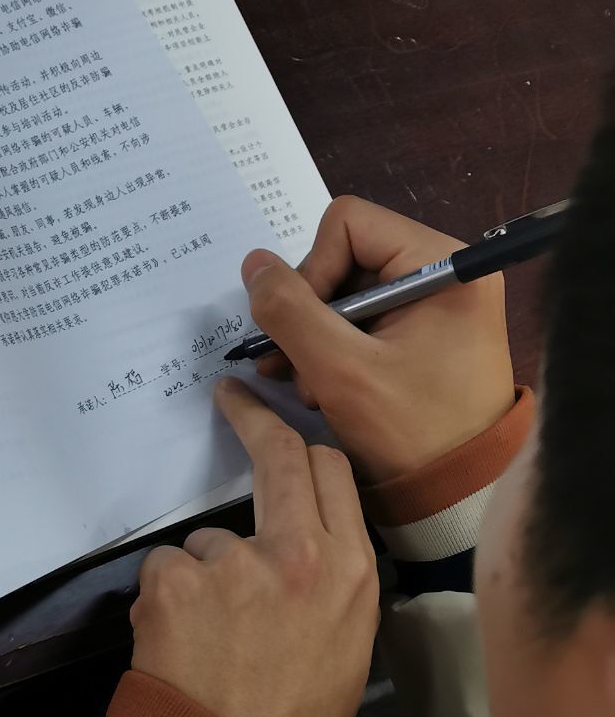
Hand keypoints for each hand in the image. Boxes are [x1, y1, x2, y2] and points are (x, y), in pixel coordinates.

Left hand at [131, 381, 378, 716]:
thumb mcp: (345, 650)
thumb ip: (329, 585)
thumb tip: (300, 549)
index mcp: (353, 575)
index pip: (332, 473)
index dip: (302, 440)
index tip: (277, 418)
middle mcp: (300, 555)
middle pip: (280, 459)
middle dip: (252, 417)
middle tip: (230, 399)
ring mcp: (234, 564)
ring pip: (207, 542)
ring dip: (199, 578)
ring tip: (205, 647)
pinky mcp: (175, 580)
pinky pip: (163, 573)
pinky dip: (161, 604)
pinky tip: (174, 652)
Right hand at [241, 195, 514, 482]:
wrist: (463, 491)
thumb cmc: (411, 430)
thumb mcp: (340, 371)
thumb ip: (290, 312)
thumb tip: (254, 263)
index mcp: (442, 264)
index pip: (348, 225)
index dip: (312, 270)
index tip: (307, 330)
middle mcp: (445, 270)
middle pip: (344, 257)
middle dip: (311, 314)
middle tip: (296, 367)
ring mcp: (438, 301)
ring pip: (347, 292)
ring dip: (317, 338)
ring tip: (311, 386)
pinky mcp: (428, 330)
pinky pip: (365, 319)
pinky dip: (337, 348)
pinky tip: (325, 387)